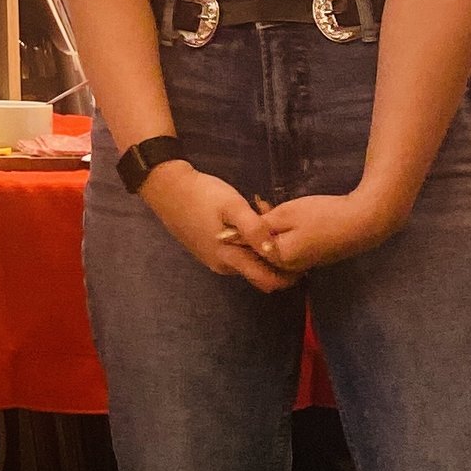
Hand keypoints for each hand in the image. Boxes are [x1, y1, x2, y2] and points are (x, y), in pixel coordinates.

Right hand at [139, 162, 297, 293]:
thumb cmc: (202, 195)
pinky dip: (248, 247)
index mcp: (230, 259)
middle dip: (277, 262)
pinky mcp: (208, 250)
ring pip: (247, 264)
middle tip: (287, 237)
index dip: (289, 276)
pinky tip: (251, 225)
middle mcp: (223, 266)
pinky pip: (236, 256)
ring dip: (262, 252)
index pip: (267, 281)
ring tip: (270, 225)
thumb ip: (254, 229)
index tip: (304, 259)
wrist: (167, 188)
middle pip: (259, 274)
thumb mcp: (232, 206)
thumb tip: (275, 250)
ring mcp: (214, 259)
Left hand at [237, 188, 409, 278]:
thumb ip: (260, 225)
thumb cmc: (323, 215)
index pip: (249, 247)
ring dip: (273, 231)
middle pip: (262, 249)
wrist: (364, 222)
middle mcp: (289, 268)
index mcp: (279, 258)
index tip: (249, 211)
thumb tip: (234, 234)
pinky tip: (292, 219)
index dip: (245, 227)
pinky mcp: (314, 259)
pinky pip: (291, 248)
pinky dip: (287, 234)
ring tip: (275, 208)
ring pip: (277, 248)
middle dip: (259, 229)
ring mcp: (303, 265)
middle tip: (263, 205)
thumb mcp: (286, 214)